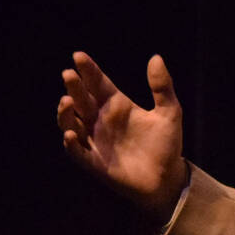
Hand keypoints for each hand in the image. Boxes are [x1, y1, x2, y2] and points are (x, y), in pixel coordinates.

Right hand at [57, 51, 187, 221]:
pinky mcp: (93, 162)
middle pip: (81, 99)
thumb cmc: (167, 145)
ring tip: (67, 101)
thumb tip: (156, 57)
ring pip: (71, 123)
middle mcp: (101, 120)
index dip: (88, 70)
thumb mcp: (169, 113)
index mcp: (117, 105)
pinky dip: (71, 143)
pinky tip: (71, 134)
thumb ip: (162, 87)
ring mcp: (95, 140)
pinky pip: (76, 151)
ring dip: (65, 113)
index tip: (79, 56)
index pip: (98, 83)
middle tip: (69, 74)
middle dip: (73, 86)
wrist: (167, 178)